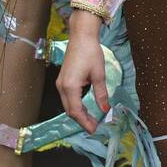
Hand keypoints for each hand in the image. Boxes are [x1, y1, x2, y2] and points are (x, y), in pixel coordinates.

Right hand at [56, 19, 109, 134]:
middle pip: (70, 110)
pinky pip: (67, 98)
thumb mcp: (99, 75)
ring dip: (78, 114)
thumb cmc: (91, 53)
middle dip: (81, 120)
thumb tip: (106, 109)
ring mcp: (60, 83)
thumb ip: (101, 94)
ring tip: (91, 120)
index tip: (95, 129)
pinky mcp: (63, 80)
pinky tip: (85, 108)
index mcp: (70, 86)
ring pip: (67, 105)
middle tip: (94, 127)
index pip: (76, 111)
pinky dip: (76, 106)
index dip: (85, 122)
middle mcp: (62, 87)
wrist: (81, 36)